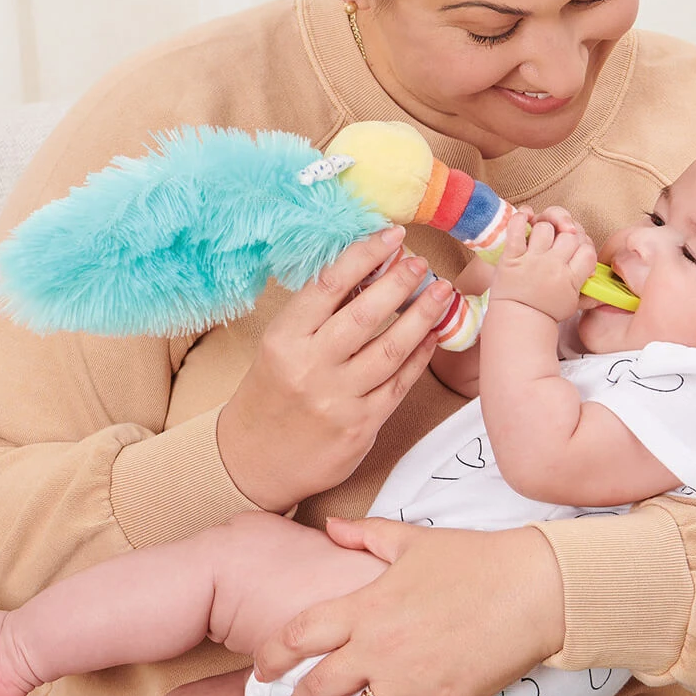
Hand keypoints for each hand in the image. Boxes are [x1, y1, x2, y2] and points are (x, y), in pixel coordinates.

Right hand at [217, 227, 453, 511]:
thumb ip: (319, 314)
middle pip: (365, 315)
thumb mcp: (281, 346)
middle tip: (422, 263)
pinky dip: (420, 357)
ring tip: (442, 293)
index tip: (392, 235)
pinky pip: (399, 384)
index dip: (365, 255)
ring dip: (422, 317)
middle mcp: (310, 367)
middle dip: (400, 283)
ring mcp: (337, 399)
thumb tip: (370, 269)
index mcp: (285, 339)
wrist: (253, 460)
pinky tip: (433, 336)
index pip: (329, 285)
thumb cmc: (272, 391)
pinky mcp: (360, 426)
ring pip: (391, 350)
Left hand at [253, 518, 565, 695]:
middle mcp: (378, 649)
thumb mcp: (412, 539)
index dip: (273, 655)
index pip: (300, 635)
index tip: (263, 668)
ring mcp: (410, 682)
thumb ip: (366, 534)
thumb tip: (330, 526)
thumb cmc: (471, 557)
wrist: (530, 585)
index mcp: (367, 606)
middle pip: (319, 687)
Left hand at [490, 208, 595, 322]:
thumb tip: (603, 285)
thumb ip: (589, 291)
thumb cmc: (546, 312)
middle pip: (570, 235)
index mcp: (571, 278)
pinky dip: (520, 217)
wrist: (517, 320)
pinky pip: (516, 227)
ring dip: (545, 227)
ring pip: (546, 227)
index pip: (588, 249)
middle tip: (560, 242)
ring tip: (542, 237)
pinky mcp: (511, 256)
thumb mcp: (573, 304)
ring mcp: (532, 260)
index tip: (576, 251)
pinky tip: (526, 216)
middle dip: (567, 235)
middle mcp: (552, 266)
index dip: (585, 245)